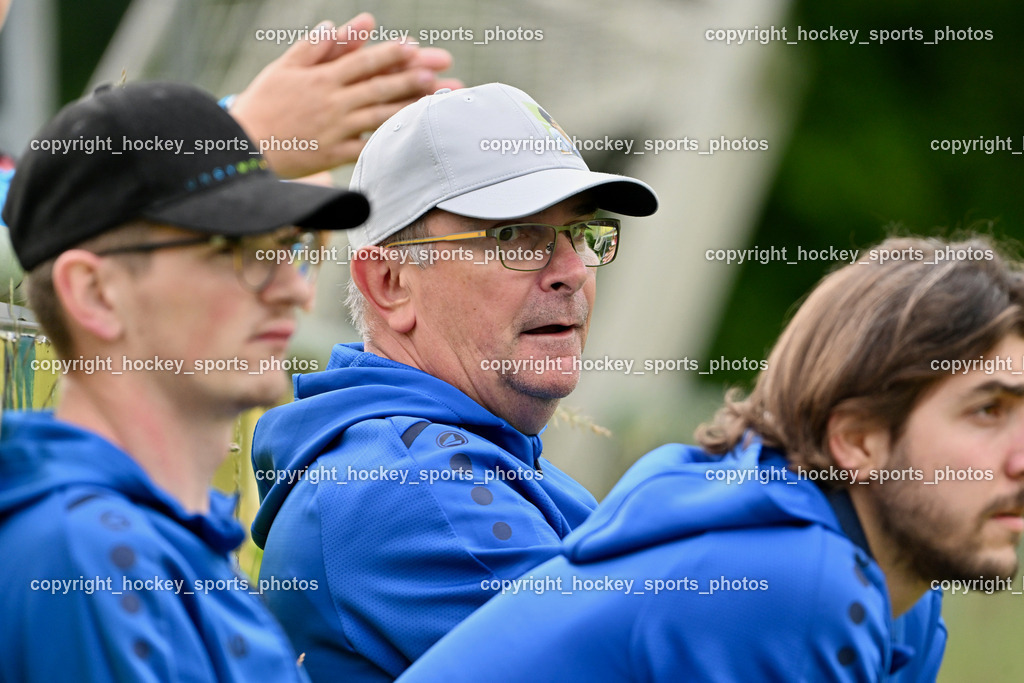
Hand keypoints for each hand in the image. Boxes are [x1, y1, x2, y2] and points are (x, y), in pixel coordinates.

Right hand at [231, 12, 460, 178]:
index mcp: (322, 78)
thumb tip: (339, 24)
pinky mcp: (333, 155)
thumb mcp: (283, 68)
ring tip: (435, 103)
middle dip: (412, 80)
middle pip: (378, 88)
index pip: (363, 62)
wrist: (241, 146)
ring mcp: (335, 130)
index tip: (414, 48)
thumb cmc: (263, 103)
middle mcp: (332, 103)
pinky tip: (411, 138)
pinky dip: (388, 143)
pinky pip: (366, 148)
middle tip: (440, 75)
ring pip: (379, 116)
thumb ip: (315, 47)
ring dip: (409, 108)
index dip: (390, 54)